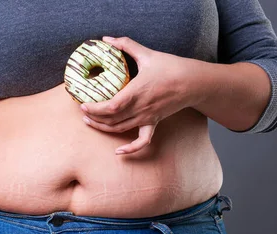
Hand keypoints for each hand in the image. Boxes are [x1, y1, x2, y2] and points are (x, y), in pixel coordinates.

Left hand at [80, 36, 199, 154]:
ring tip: (90, 122)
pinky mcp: (154, 123)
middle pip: (112, 120)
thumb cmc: (171, 67)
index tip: (83, 105)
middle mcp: (140, 108)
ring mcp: (147, 118)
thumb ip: (126, 45)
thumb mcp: (147, 54)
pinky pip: (142, 141)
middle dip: (94, 118)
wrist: (193, 82)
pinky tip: (118, 152)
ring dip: (103, 128)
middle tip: (83, 112)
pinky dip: (130, 149)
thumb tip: (107, 38)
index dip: (95, 109)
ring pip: (120, 129)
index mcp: (136, 92)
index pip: (111, 106)